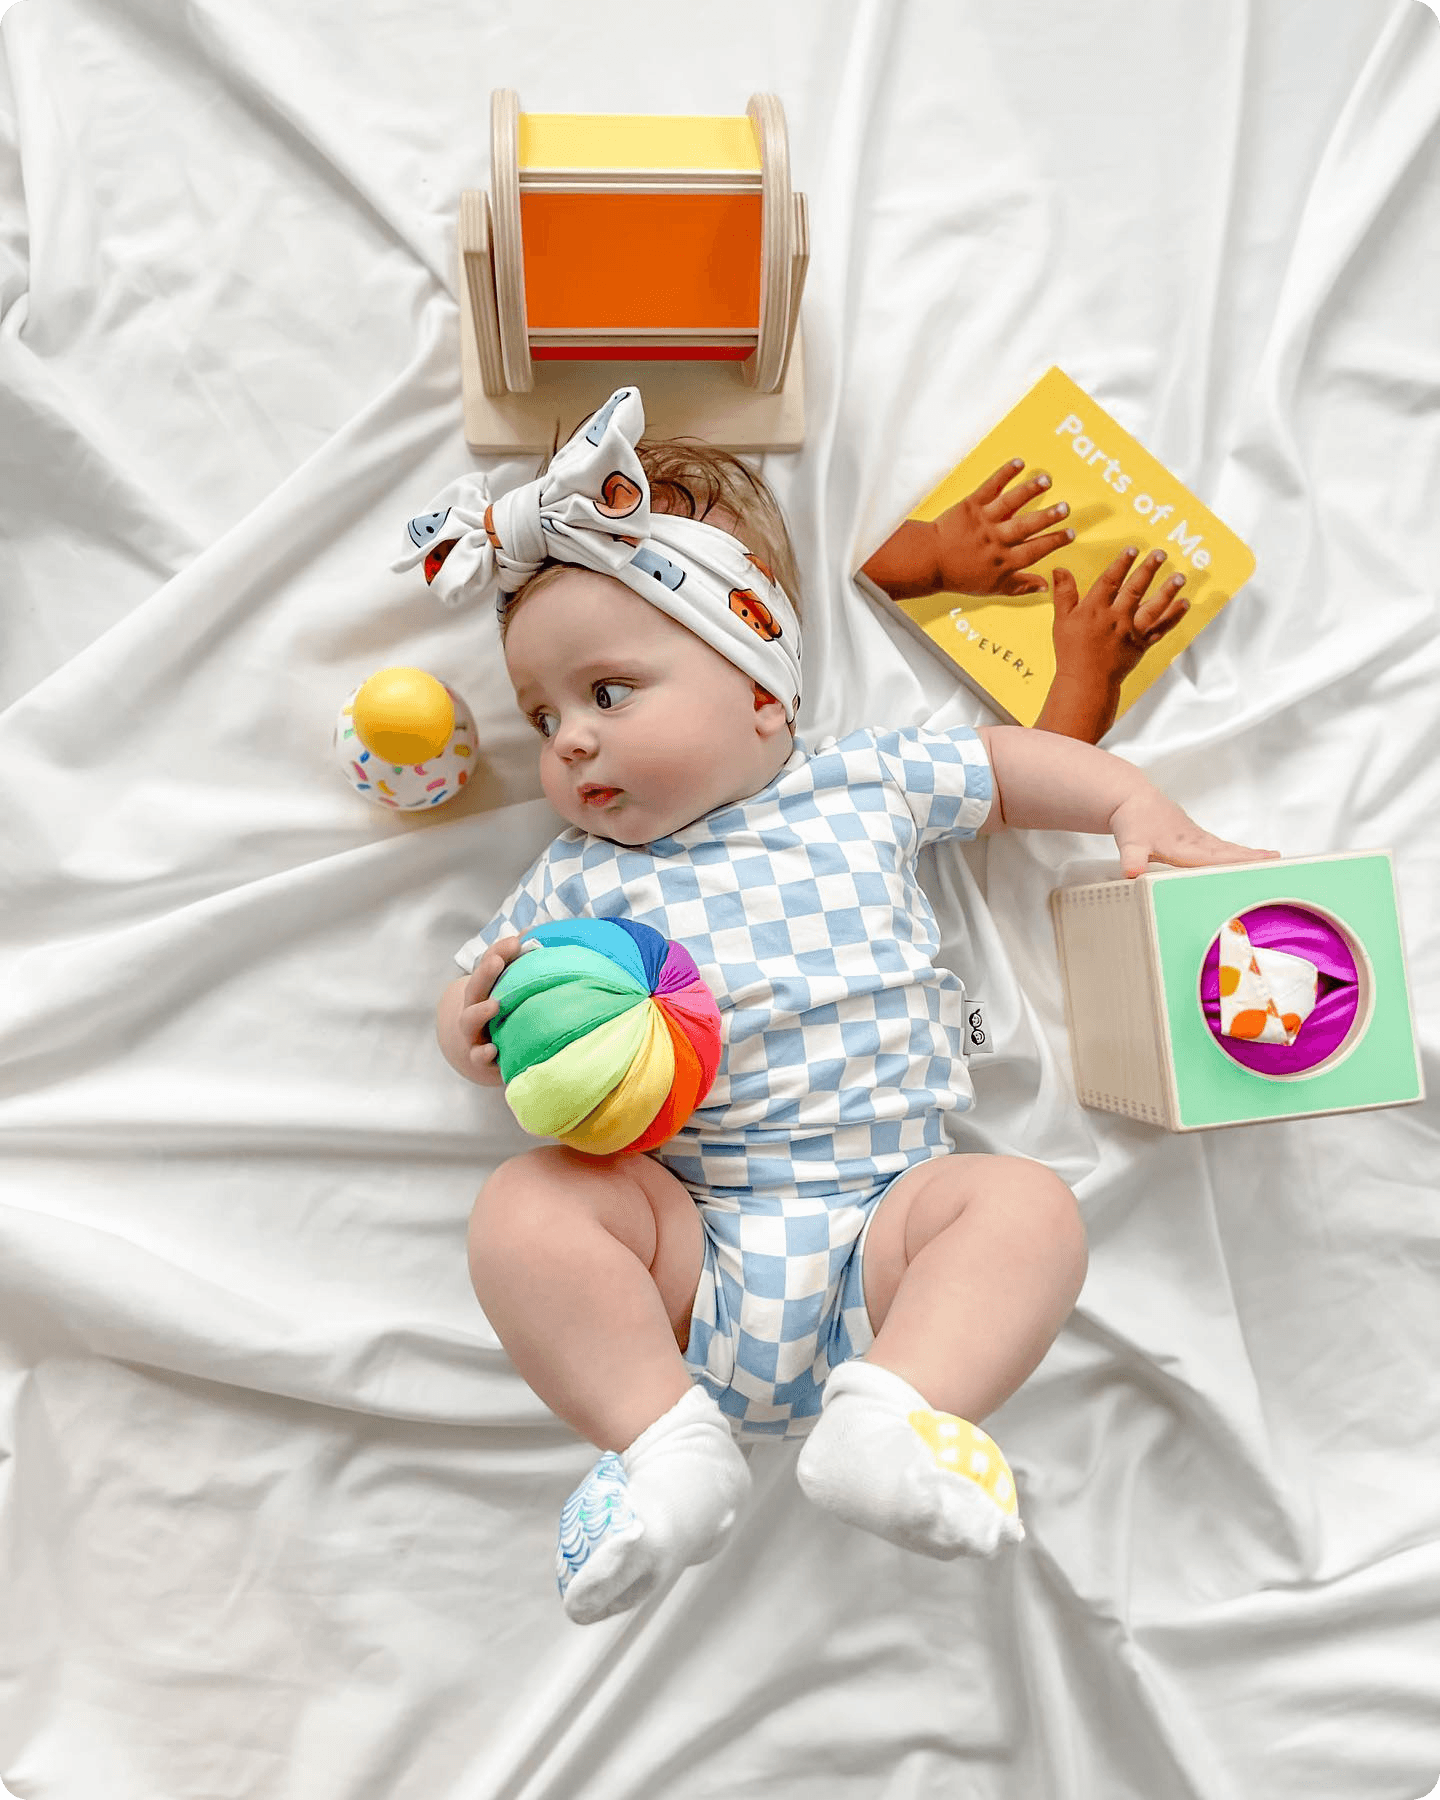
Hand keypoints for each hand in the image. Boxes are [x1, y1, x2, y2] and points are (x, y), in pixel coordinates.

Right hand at [456, 936, 525, 1086]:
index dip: (499, 951)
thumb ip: (519, 962)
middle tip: (497, 962)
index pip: (488, 964)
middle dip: (485, 973)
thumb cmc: (501, 1014)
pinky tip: (493, 1049)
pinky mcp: (479, 1057)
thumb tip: (533, 931)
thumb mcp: (508, 987)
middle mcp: (475, 1007)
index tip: (516, 941)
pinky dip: (483, 1053)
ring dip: (480, 1012)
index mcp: (485, 987)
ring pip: (469, 1020)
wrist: (482, 1054)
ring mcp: (474, 1032)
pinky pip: (478, 1056)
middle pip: (476, 987)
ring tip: (495, 1005)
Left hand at [931, 460, 1074, 596]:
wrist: (930, 560)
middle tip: (1065, 507)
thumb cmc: (961, 575)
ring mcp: (984, 522)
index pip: (1036, 550)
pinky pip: (990, 487)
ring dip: (1030, 490)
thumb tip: (1046, 586)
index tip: (1071, 534)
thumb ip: (1020, 586)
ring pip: (1011, 504)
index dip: (1055, 542)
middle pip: (1027, 526)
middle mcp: (996, 541)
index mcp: (1004, 561)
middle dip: (1048, 516)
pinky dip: (1004, 474)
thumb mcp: (992, 587)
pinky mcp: (971, 505)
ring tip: (1047, 481)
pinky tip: (1019, 463)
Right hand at [1051, 546, 1189, 689]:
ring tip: (1179, 577)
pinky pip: (1161, 629)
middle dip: (1148, 569)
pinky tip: (1184, 604)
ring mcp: (1130, 632)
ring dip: (1167, 591)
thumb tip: (1060, 569)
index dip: (1121, 563)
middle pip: (1134, 589)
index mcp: (1095, 610)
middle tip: (1160, 554)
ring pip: (1152, 607)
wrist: (1086, 682)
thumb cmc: (1071, 653)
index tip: (1133, 549)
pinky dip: (1174, 616)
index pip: (1110, 581)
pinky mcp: (1141, 645)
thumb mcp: (1061, 621)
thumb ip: (1064, 593)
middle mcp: (1115, 618)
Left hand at [1107, 791, 1279, 880]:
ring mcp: (1195, 837)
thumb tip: (1131, 872)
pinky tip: (1242, 856)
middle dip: (1252, 858)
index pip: (1215, 858)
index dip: (1237, 862)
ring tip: (1271, 859)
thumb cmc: (1133, 820)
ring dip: (1247, 855)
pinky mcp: (1192, 836)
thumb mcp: (1129, 843)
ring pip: (1225, 848)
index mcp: (1184, 846)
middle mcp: (1194, 841)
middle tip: (1279, 861)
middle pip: (1227, 852)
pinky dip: (1233, 852)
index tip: (1260, 863)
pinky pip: (1218, 847)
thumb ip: (1132, 858)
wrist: (1131, 797)